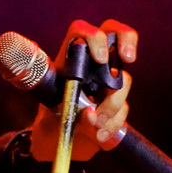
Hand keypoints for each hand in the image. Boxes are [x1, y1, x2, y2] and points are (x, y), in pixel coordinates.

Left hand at [30, 18, 137, 162]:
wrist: (52, 141)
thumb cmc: (46, 114)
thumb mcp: (44, 104)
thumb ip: (55, 95)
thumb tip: (77, 101)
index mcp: (69, 58)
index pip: (82, 31)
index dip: (94, 38)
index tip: (100, 58)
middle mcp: (91, 65)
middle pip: (117, 34)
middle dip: (127, 41)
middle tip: (128, 59)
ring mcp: (107, 83)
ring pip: (123, 82)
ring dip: (112, 104)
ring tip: (93, 124)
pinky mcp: (115, 104)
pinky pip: (123, 109)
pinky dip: (112, 123)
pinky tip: (98, 134)